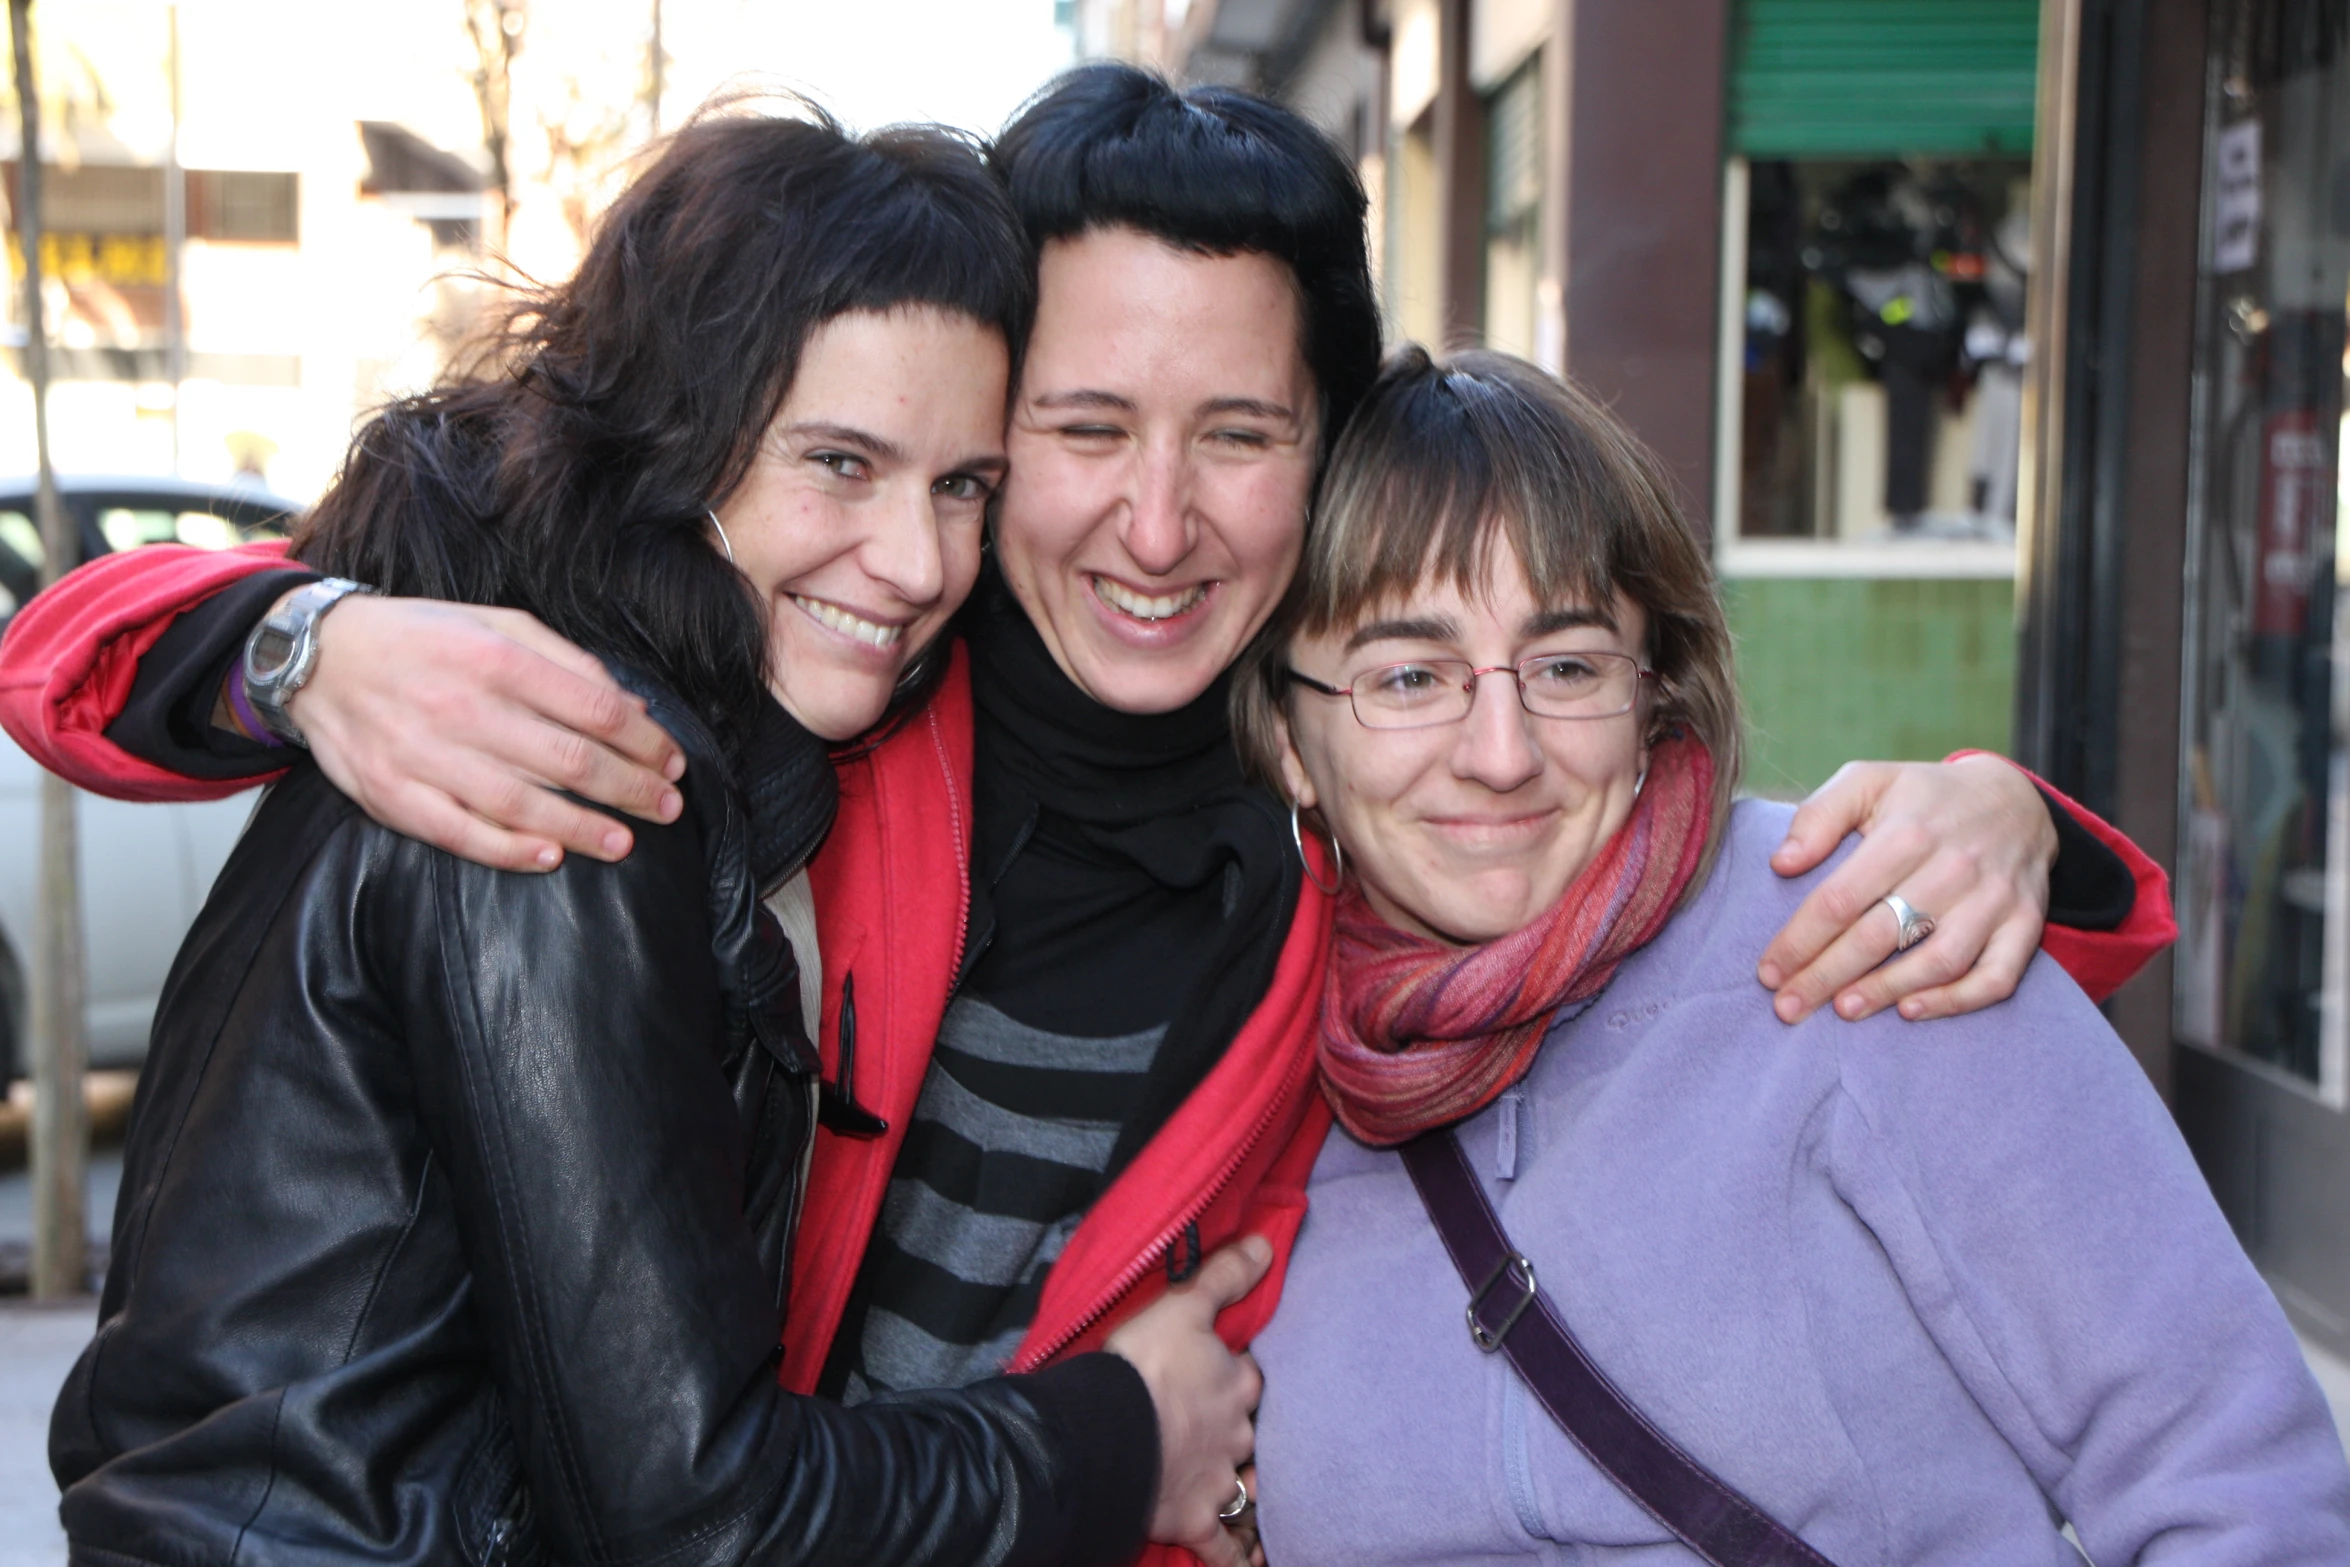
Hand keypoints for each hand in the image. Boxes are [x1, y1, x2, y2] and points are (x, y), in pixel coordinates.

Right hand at [286, 595, 686, 870]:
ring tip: (625, 843)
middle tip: (667, 807)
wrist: (319, 656)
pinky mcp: (392, 794)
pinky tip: (549, 859)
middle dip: (631, 788)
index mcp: (496, 658)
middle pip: (570, 760)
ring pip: (522, 803)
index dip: (644, 741)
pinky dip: (508, 850)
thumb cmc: (423, 640)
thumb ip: (566, 662)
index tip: (673, 761)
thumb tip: (630, 706)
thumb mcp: (497, 624)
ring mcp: (425, 755)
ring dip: (583, 829)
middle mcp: (463, 707)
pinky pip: (459, 832)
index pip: (594, 708)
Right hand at [1106, 1235, 1271, 1566]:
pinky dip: (1236, 1556)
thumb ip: (1225, 1275)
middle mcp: (1238, 1437)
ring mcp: (1220, 1482)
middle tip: (1222, 1435)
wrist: (1110, 1433)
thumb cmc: (1144, 1365)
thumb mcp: (1183, 1305)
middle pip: (1250, 1436)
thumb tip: (1268, 1244)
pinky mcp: (1196, 1521)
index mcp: (1237, 1384)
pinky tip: (1252, 1562)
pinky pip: (1223, 1548)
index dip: (1237, 1380)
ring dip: (1248, 1492)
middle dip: (1240, 1436)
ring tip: (1244, 1493)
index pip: (1251, 1380)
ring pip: (1247, 1491)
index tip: (1223, 1379)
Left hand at [1756, 754, 2055, 1023]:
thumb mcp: (1868, 781)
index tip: (1768, 972)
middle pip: (1880, 936)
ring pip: (1937, 961)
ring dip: (1885, 990)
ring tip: (1841, 1010)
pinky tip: (1910, 1010)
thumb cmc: (1923, 797)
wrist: (2014, 799)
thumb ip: (1820, 815)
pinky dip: (1955, 1000)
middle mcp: (1954, 868)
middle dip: (1826, 977)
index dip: (1800, 941)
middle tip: (1788, 1007)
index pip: (1841, 899)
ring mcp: (1994, 900)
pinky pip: (1996, 976)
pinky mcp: (2025, 924)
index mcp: (1907, 833)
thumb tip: (1781, 863)